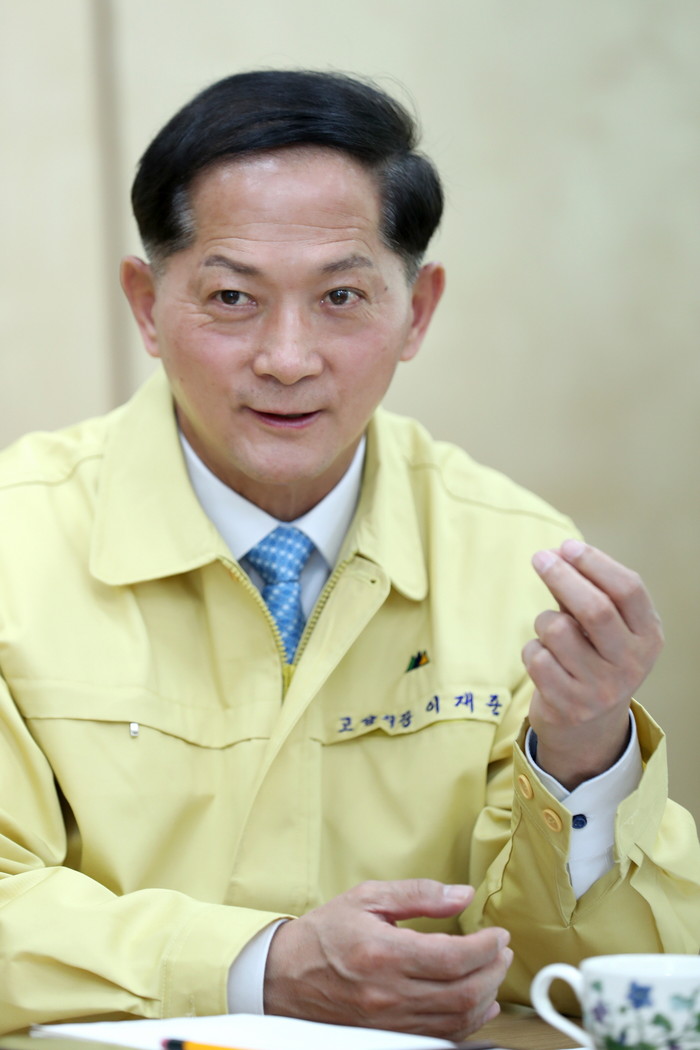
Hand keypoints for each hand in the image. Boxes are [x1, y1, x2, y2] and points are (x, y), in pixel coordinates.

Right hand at [263, 879, 511, 1039]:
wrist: (285, 975)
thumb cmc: (324, 934)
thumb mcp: (367, 898)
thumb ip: (418, 894)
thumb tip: (461, 895)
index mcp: (384, 953)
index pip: (453, 957)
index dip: (486, 947)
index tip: (497, 934)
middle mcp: (389, 993)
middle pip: (463, 992)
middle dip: (493, 970)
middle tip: (500, 950)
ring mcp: (390, 1021)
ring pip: (457, 1019)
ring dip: (486, 995)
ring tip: (492, 971)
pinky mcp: (390, 1036)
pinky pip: (442, 1036)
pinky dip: (469, 1022)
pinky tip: (479, 1003)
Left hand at [523, 538, 663, 787]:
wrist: (588, 728)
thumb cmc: (594, 658)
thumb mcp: (603, 627)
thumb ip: (583, 591)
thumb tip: (554, 554)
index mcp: (648, 636)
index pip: (628, 589)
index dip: (595, 562)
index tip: (567, 546)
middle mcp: (631, 663)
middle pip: (595, 608)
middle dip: (562, 576)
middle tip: (540, 557)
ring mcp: (601, 688)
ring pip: (557, 630)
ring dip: (543, 620)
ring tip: (549, 631)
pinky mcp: (569, 705)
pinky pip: (536, 657)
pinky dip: (532, 649)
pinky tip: (543, 659)